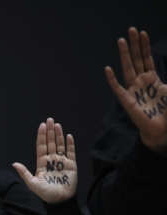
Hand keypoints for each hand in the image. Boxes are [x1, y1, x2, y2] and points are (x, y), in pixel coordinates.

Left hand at [12, 118, 76, 203]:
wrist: (59, 201)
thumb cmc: (45, 194)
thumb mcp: (32, 183)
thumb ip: (24, 172)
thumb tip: (14, 163)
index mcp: (42, 162)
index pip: (41, 146)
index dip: (41, 136)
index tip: (41, 126)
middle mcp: (51, 160)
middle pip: (50, 142)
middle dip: (50, 131)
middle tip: (49, 120)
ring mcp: (61, 162)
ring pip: (60, 145)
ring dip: (59, 135)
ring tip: (57, 125)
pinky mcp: (71, 165)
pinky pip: (71, 152)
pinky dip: (70, 144)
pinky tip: (68, 136)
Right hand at [105, 27, 166, 153]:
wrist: (161, 129)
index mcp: (152, 79)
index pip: (147, 59)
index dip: (144, 46)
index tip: (142, 33)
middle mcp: (141, 82)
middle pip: (136, 59)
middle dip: (134, 45)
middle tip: (130, 30)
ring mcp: (133, 90)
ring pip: (127, 68)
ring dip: (124, 54)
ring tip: (121, 41)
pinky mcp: (126, 100)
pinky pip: (117, 88)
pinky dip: (112, 79)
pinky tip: (108, 69)